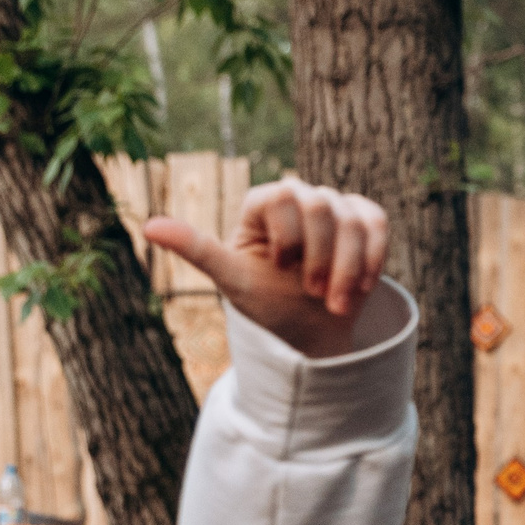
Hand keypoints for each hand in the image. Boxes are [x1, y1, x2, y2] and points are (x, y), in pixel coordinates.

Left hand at [144, 176, 390, 359]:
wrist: (310, 328)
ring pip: (353, 219)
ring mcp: (335, 207)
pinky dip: (372, 259)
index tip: (283, 269)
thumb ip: (197, 249)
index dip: (289, 237)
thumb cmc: (266, 302)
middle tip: (313, 294)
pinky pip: (376, 224)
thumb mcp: (231, 280)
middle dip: (321, 258)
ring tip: (337, 302)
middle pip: (320, 205)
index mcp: (263, 203)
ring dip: (348, 268)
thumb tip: (148, 226)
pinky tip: (360, 288)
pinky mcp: (364, 220)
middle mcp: (299, 197)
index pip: (281, 196)